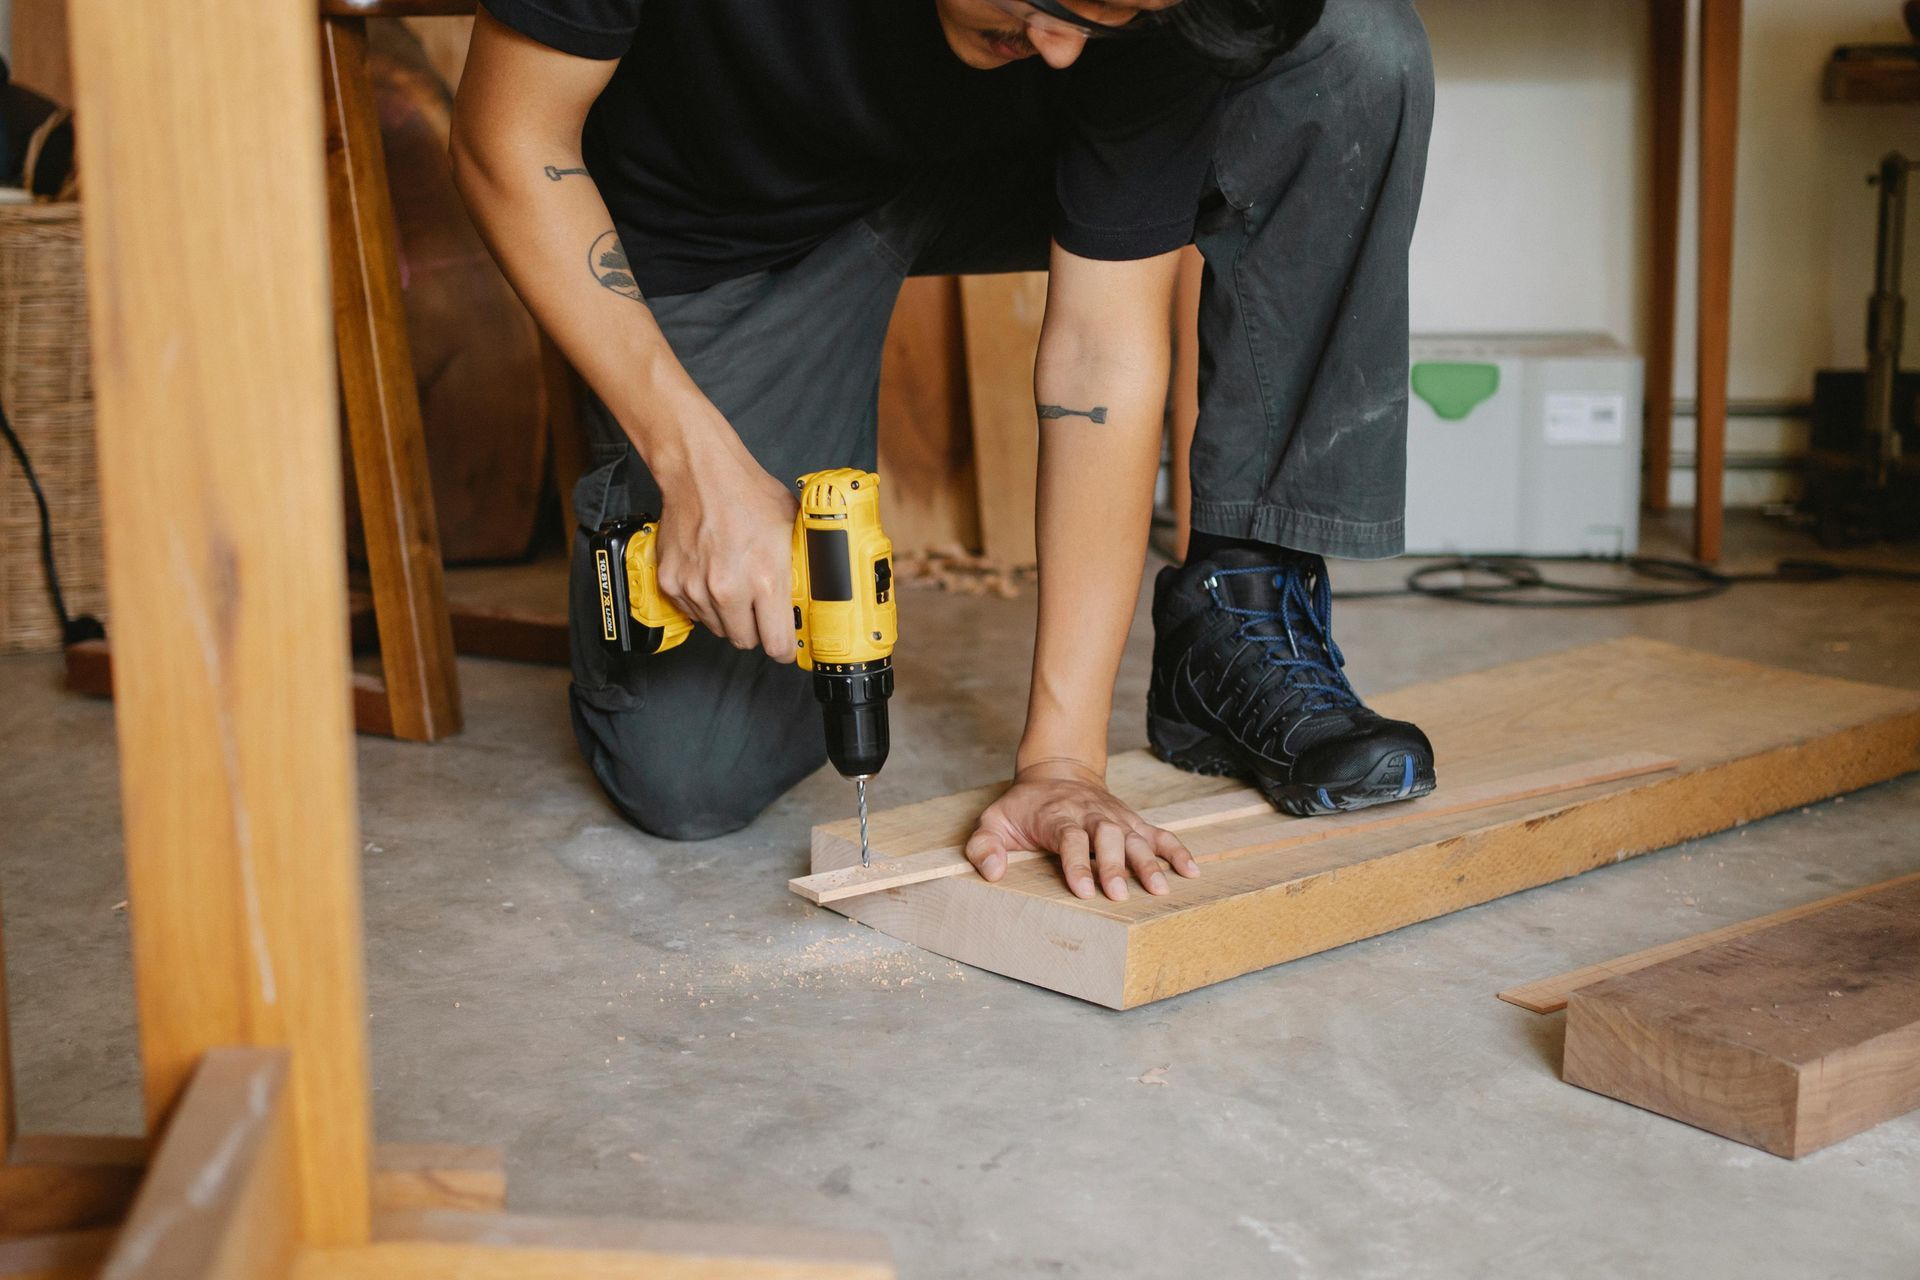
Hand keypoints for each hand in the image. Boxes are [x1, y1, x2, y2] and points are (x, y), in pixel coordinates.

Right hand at [654, 446, 799, 660]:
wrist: (701, 473)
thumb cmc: (748, 494)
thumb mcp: (792, 529)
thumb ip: (803, 565)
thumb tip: (819, 590)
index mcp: (765, 579)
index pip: (776, 645)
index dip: (785, 648)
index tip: (786, 644)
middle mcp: (728, 590)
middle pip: (745, 641)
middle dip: (756, 629)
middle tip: (760, 609)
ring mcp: (696, 588)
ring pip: (718, 628)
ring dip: (729, 616)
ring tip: (735, 584)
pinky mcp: (671, 583)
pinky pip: (693, 612)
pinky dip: (703, 603)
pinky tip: (711, 577)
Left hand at [963, 759, 1198, 900]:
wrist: (1056, 772)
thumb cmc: (1023, 807)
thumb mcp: (992, 820)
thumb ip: (984, 846)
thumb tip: (993, 872)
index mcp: (1057, 816)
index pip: (1069, 838)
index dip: (1076, 863)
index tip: (1082, 889)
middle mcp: (1090, 814)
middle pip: (1107, 836)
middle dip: (1114, 865)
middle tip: (1119, 894)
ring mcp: (1114, 817)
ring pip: (1135, 836)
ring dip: (1149, 861)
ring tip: (1161, 889)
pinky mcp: (1131, 821)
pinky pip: (1157, 833)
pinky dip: (1175, 850)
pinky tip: (1191, 870)